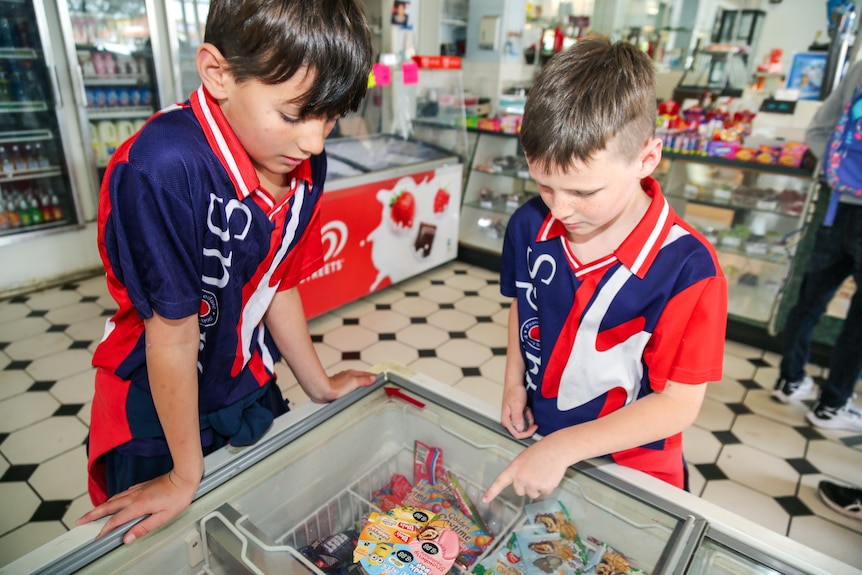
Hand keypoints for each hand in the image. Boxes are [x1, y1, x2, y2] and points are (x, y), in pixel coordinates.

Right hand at [76, 468, 199, 543]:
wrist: (184, 477)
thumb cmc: (178, 496)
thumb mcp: (163, 517)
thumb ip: (144, 528)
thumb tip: (128, 538)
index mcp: (138, 505)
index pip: (116, 520)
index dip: (105, 529)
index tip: (97, 536)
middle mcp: (134, 496)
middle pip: (108, 506)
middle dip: (93, 514)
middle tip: (80, 520)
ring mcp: (137, 489)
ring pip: (114, 498)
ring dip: (101, 506)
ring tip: (92, 513)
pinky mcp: (141, 486)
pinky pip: (122, 494)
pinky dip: (113, 499)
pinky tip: (114, 501)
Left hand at [312, 369, 376, 402]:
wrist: (323, 391)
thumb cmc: (336, 387)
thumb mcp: (354, 382)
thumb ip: (364, 380)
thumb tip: (373, 378)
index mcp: (352, 373)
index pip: (366, 374)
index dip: (373, 376)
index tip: (379, 377)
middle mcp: (347, 375)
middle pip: (360, 376)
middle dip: (367, 378)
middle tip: (374, 381)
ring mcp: (342, 381)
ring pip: (354, 381)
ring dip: (360, 383)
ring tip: (365, 386)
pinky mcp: (337, 387)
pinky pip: (348, 386)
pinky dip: (353, 388)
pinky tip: (352, 392)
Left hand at [481, 437, 568, 503]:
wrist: (557, 449)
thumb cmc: (541, 451)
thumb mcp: (523, 458)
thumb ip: (518, 471)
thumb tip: (519, 482)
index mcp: (514, 468)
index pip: (499, 482)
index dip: (491, 492)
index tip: (484, 500)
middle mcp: (521, 478)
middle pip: (520, 491)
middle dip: (527, 485)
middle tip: (535, 473)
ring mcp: (532, 484)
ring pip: (533, 494)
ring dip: (538, 487)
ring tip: (543, 473)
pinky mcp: (544, 488)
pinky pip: (544, 492)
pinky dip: (548, 486)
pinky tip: (550, 475)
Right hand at [500, 385, 537, 438]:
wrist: (515, 384)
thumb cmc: (514, 391)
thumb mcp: (517, 404)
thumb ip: (517, 417)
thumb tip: (519, 428)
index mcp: (506, 420)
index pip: (517, 434)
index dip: (527, 433)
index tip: (534, 427)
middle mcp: (508, 421)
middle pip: (521, 431)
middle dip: (528, 424)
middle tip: (529, 414)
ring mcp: (512, 419)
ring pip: (524, 426)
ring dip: (528, 419)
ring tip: (527, 409)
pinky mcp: (516, 416)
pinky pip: (525, 421)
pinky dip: (528, 416)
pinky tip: (526, 409)